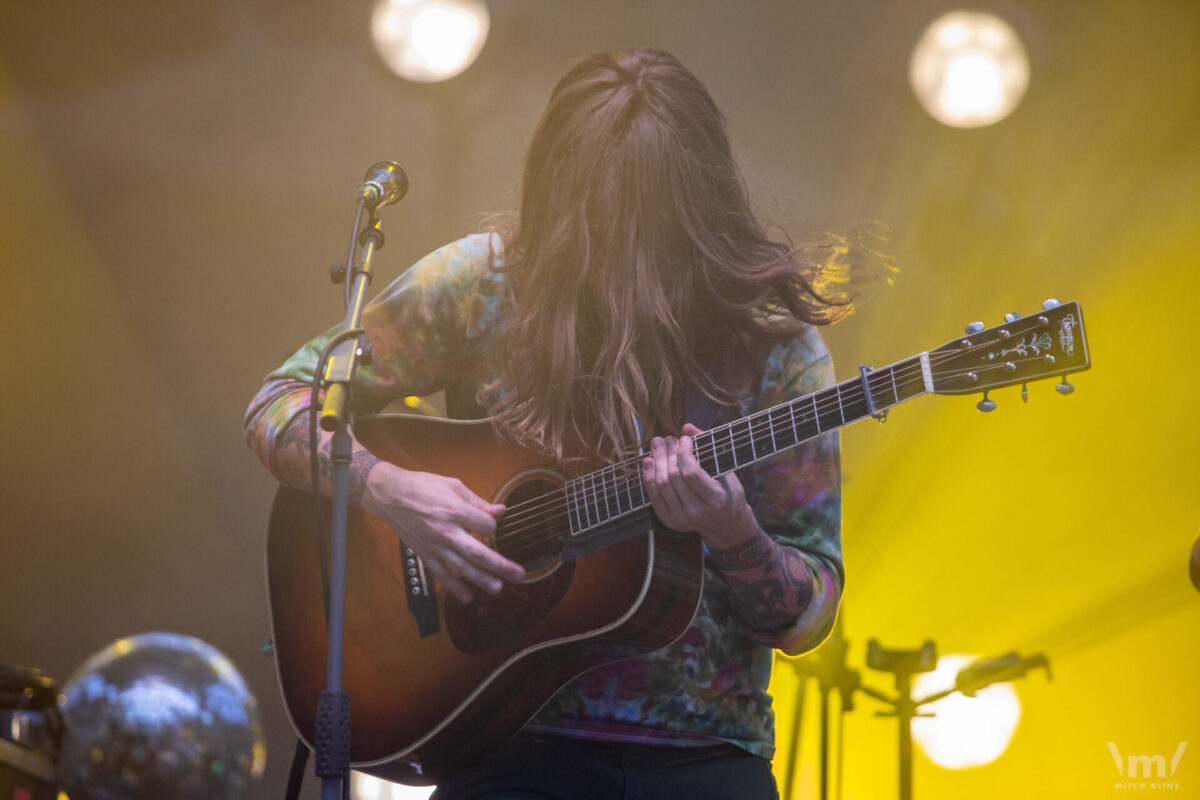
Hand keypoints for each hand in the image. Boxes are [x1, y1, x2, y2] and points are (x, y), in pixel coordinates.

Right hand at [362, 464, 524, 602]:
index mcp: (455, 510)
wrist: (390, 496)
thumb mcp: (453, 485)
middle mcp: (446, 531)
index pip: (486, 526)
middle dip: (500, 565)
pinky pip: (441, 574)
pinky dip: (454, 587)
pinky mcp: (426, 555)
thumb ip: (478, 502)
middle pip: (478, 552)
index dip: (493, 527)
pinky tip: (467, 597)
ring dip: (481, 580)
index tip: (492, 525)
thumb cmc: (423, 487)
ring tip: (498, 589)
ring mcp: (435, 546)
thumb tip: (501, 510)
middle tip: (519, 575)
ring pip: (461, 567)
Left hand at [641, 423, 758, 548]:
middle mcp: (696, 512)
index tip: (684, 439)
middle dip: (668, 453)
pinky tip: (648, 461)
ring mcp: (680, 519)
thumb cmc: (729, 495)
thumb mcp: (727, 473)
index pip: (691, 473)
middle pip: (673, 478)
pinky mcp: (669, 520)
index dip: (684, 453)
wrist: (726, 527)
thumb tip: (687, 427)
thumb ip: (709, 448)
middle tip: (668, 439)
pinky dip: (648, 476)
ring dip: (657, 461)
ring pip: (661, 485)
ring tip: (658, 444)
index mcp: (715, 500)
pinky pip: (654, 495)